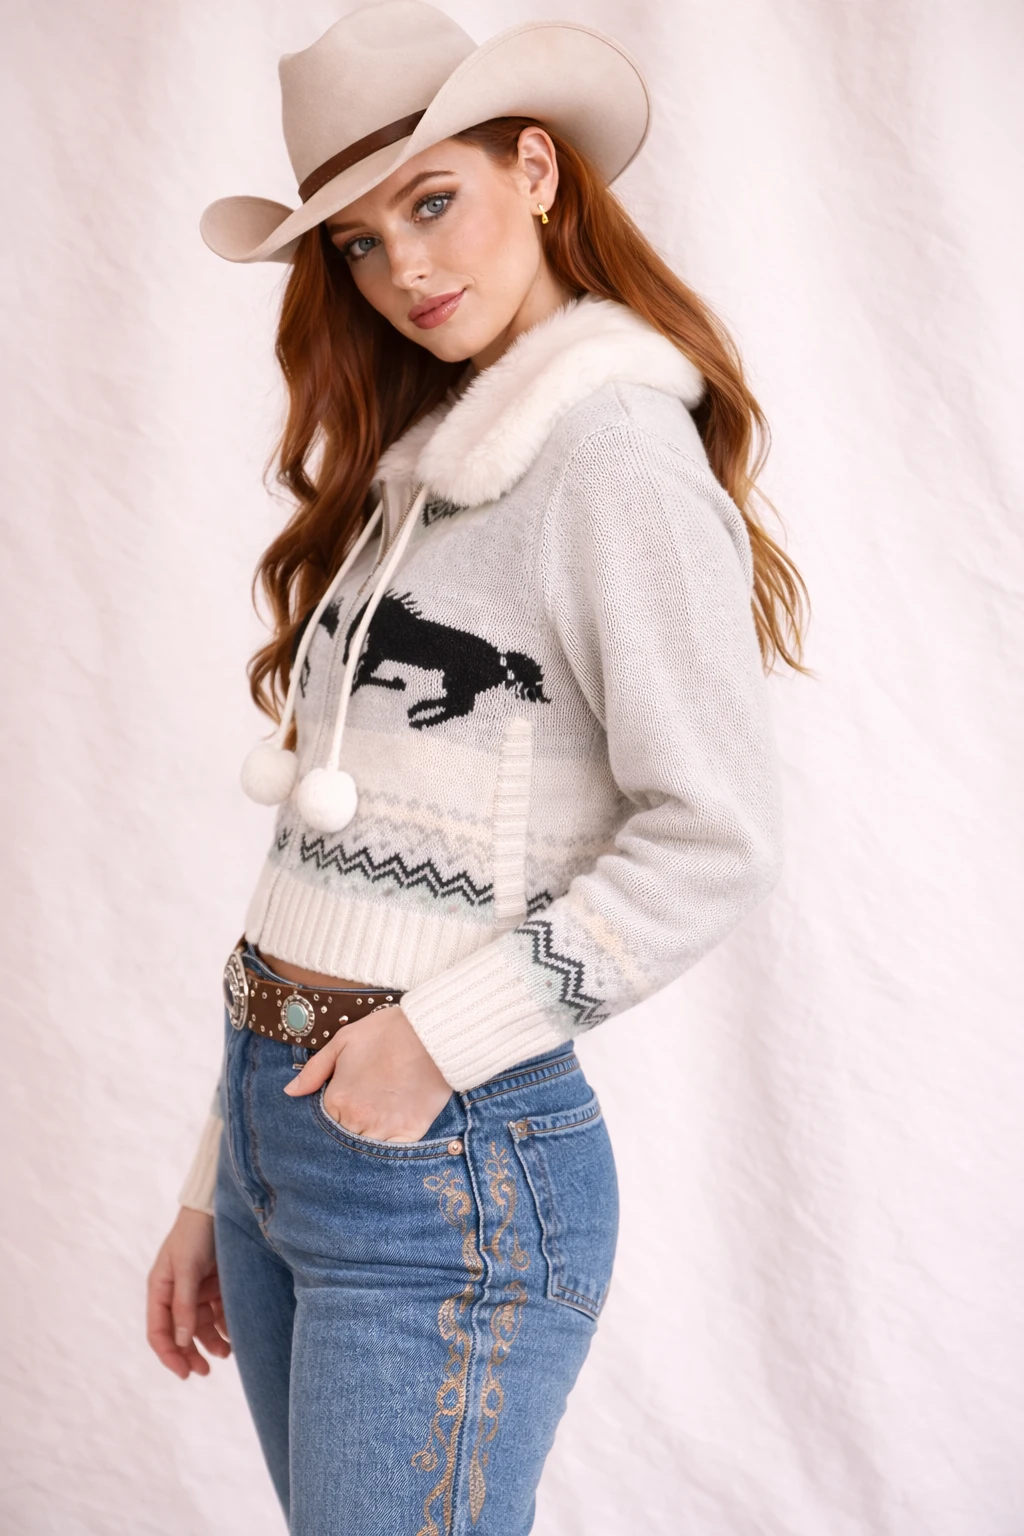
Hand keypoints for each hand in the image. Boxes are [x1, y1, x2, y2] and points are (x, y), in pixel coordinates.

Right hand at [146, 1207, 230, 1379]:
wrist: (217, 1207)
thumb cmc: (195, 1234)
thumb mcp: (186, 1269)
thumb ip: (184, 1305)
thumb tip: (182, 1342)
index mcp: (160, 1289)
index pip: (158, 1332)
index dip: (169, 1355)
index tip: (184, 1373)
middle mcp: (176, 1293)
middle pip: (180, 1333)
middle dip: (190, 1354)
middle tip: (204, 1372)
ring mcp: (196, 1289)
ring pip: (201, 1326)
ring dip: (211, 1342)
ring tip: (227, 1352)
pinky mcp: (215, 1284)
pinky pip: (218, 1312)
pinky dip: (224, 1325)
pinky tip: (234, 1334)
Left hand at [284, 1005, 451, 1140]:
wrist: (431, 1034)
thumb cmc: (387, 1032)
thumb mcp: (343, 1041)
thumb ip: (314, 1070)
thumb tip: (290, 1092)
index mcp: (337, 1099)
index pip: (322, 1124)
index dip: (330, 1118)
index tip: (340, 1110)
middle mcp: (357, 1120)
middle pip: (342, 1141)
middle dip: (345, 1134)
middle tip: (358, 1120)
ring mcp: (384, 1130)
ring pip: (364, 1152)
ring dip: (364, 1144)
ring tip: (372, 1129)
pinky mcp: (410, 1133)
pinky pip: (392, 1155)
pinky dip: (388, 1152)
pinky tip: (389, 1139)